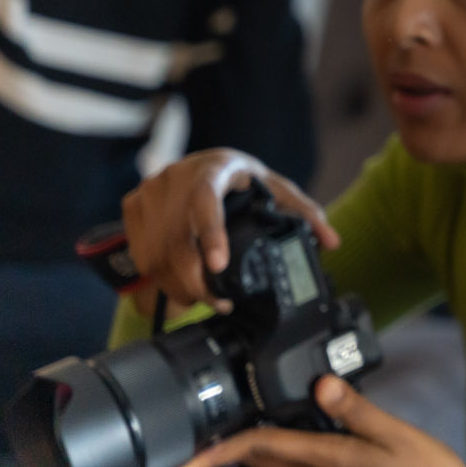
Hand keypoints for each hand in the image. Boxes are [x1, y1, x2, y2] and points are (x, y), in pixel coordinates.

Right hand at [121, 149, 337, 312]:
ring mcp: (150, 191)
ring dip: (176, 285)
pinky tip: (178, 285)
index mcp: (214, 169)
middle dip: (195, 281)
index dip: (210, 234)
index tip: (218, 265)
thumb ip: (304, 214)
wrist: (204, 163)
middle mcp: (176, 177)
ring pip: (154, 253)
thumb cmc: (243, 179)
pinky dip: (158, 277)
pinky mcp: (133, 205)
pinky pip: (140, 252)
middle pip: (176, 240)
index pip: (206, 201)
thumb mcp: (276, 189)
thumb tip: (332, 242)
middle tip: (218, 302)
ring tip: (201, 299)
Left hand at [181, 376, 461, 466]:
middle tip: (197, 448)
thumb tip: (321, 382)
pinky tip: (278, 458)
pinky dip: (276, 466)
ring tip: (223, 453)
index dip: (222, 449)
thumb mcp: (399, 437)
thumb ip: (359, 410)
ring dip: (248, 463)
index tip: (188, 455)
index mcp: (329, 456)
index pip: (261, 446)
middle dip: (227, 456)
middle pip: (259, 464)